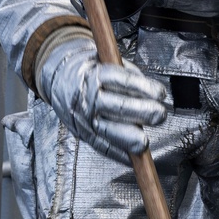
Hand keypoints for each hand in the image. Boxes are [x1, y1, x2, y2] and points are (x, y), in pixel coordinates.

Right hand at [37, 34, 169, 160]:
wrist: (58, 79)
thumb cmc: (89, 70)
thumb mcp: (106, 61)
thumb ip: (128, 74)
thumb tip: (152, 91)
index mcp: (94, 74)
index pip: (122, 81)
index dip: (144, 88)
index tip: (161, 94)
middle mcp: (88, 97)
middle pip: (117, 107)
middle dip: (142, 112)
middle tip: (159, 115)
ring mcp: (84, 118)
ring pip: (108, 131)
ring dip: (129, 138)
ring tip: (144, 143)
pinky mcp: (83, 133)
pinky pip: (101, 147)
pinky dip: (117, 154)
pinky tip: (131, 158)